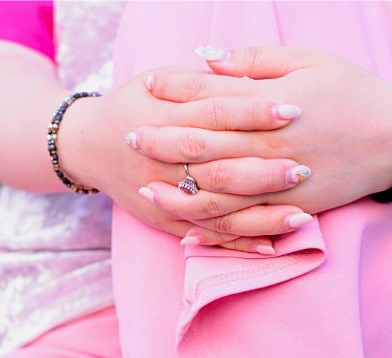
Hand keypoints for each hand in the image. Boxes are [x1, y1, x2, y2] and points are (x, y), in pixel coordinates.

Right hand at [57, 68, 318, 252]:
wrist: (87, 145)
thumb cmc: (132, 105)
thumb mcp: (158, 80)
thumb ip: (200, 82)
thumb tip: (248, 77)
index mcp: (162, 118)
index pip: (215, 114)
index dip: (254, 112)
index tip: (293, 110)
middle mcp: (161, 162)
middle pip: (218, 168)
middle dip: (263, 173)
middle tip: (305, 169)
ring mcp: (162, 196)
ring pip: (215, 211)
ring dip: (259, 217)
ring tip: (301, 217)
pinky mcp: (163, 222)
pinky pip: (204, 236)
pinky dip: (237, 243)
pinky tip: (271, 245)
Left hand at [131, 47, 391, 238]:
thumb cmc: (354, 92)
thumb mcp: (309, 61)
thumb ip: (254, 62)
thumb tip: (208, 57)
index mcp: (270, 107)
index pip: (210, 97)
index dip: (175, 91)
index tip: (146, 84)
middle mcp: (268, 148)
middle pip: (202, 146)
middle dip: (161, 141)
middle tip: (127, 137)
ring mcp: (278, 184)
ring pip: (216, 193)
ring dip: (176, 191)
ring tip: (145, 188)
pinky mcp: (291, 208)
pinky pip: (244, 224)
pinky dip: (213, 227)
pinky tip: (187, 226)